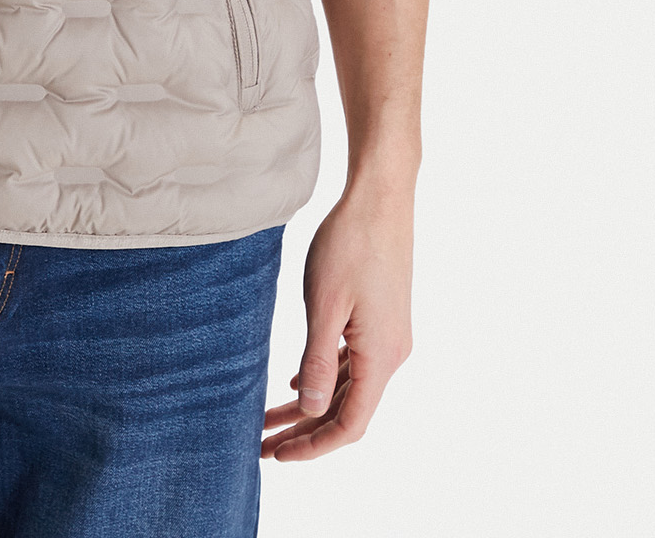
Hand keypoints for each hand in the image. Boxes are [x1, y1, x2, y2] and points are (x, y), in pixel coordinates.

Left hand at [261, 184, 413, 461]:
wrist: (380, 198)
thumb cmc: (350, 244)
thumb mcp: (325, 304)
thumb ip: (318, 361)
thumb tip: (312, 411)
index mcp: (381, 357)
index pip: (350, 424)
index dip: (314, 446)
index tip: (278, 455)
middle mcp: (391, 354)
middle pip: (347, 410)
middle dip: (305, 431)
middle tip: (264, 447)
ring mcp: (388, 336)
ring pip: (347, 387)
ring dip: (312, 405)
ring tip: (270, 418)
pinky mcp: (380, 319)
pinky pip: (351, 362)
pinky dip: (324, 377)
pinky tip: (297, 382)